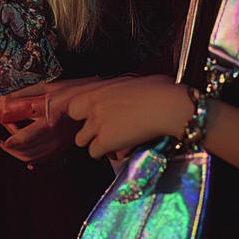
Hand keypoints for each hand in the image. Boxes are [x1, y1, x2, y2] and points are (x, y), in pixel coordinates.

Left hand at [0, 77, 107, 166]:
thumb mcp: (47, 87)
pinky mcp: (65, 145)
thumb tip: (3, 101)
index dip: (12, 141)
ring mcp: (62, 143)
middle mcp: (56, 136)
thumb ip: (24, 95)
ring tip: (12, 147)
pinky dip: (34, 160)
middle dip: (13, 149)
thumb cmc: (75, 91)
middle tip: (4, 141)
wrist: (96, 101)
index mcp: (50, 121)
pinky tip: (28, 157)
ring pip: (36, 158)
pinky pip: (46, 159)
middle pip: (29, 151)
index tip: (4, 141)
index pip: (26, 137)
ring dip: (21, 155)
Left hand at [67, 75, 194, 159]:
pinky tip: (116, 151)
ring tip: (108, 144)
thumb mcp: (134, 84)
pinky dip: (103, 154)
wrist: (165, 105)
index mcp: (99, 91)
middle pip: (74, 122)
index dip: (81, 113)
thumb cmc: (158, 90)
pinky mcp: (106, 141)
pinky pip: (94, 153)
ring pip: (80, 140)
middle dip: (84, 129)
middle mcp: (93, 107)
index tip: (89, 117)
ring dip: (93, 143)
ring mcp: (97, 124)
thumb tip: (133, 94)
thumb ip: (123, 92)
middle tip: (98, 132)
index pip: (73, 105)